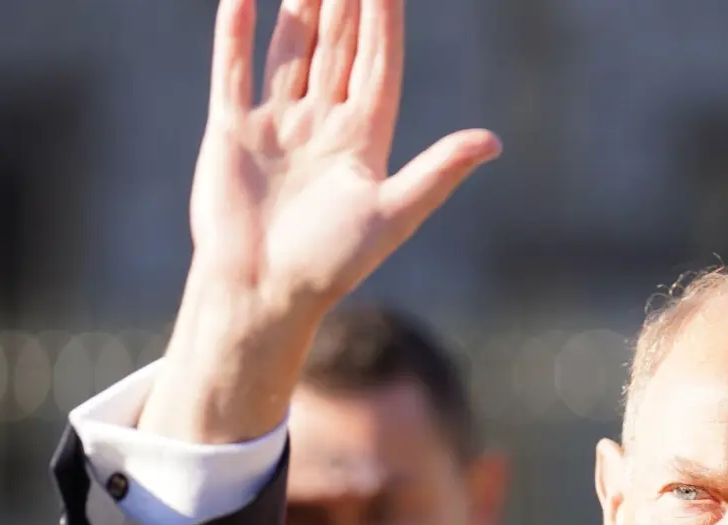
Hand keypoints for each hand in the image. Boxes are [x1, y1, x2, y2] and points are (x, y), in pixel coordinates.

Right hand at [142, 0, 501, 443]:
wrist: (264, 292)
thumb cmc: (332, 262)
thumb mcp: (393, 213)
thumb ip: (440, 171)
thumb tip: (494, 141)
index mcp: (365, 139)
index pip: (378, 63)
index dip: (383, 19)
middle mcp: (324, 125)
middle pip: (339, 49)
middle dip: (345, 3)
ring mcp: (279, 125)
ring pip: (292, 51)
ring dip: (299, 9)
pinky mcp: (233, 131)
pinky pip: (234, 70)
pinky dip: (237, 33)